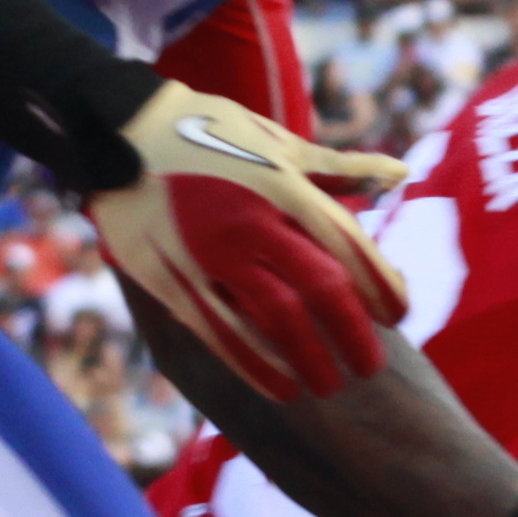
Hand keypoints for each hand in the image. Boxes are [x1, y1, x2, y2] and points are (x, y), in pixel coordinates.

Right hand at [91, 82, 406, 402]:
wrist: (117, 130)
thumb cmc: (208, 131)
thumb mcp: (277, 142)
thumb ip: (340, 168)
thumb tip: (400, 175)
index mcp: (283, 186)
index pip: (349, 246)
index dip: (382, 285)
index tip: (398, 315)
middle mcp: (251, 222)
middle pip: (321, 288)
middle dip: (352, 334)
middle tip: (369, 368)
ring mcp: (209, 252)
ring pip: (275, 319)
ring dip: (308, 359)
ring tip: (328, 385)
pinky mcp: (171, 277)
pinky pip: (221, 332)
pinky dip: (255, 365)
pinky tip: (280, 387)